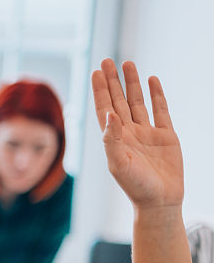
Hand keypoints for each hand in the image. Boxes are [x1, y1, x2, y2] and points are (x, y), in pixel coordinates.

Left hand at [92, 59, 182, 209]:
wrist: (160, 201)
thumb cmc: (135, 186)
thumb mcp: (118, 163)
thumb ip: (111, 139)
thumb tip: (109, 113)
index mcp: (114, 139)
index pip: (104, 108)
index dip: (100, 90)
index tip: (96, 71)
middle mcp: (128, 133)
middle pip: (118, 100)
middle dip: (112, 81)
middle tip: (107, 60)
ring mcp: (147, 133)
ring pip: (138, 102)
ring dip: (132, 83)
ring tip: (127, 63)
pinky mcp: (166, 136)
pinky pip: (160, 111)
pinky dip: (156, 95)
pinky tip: (152, 80)